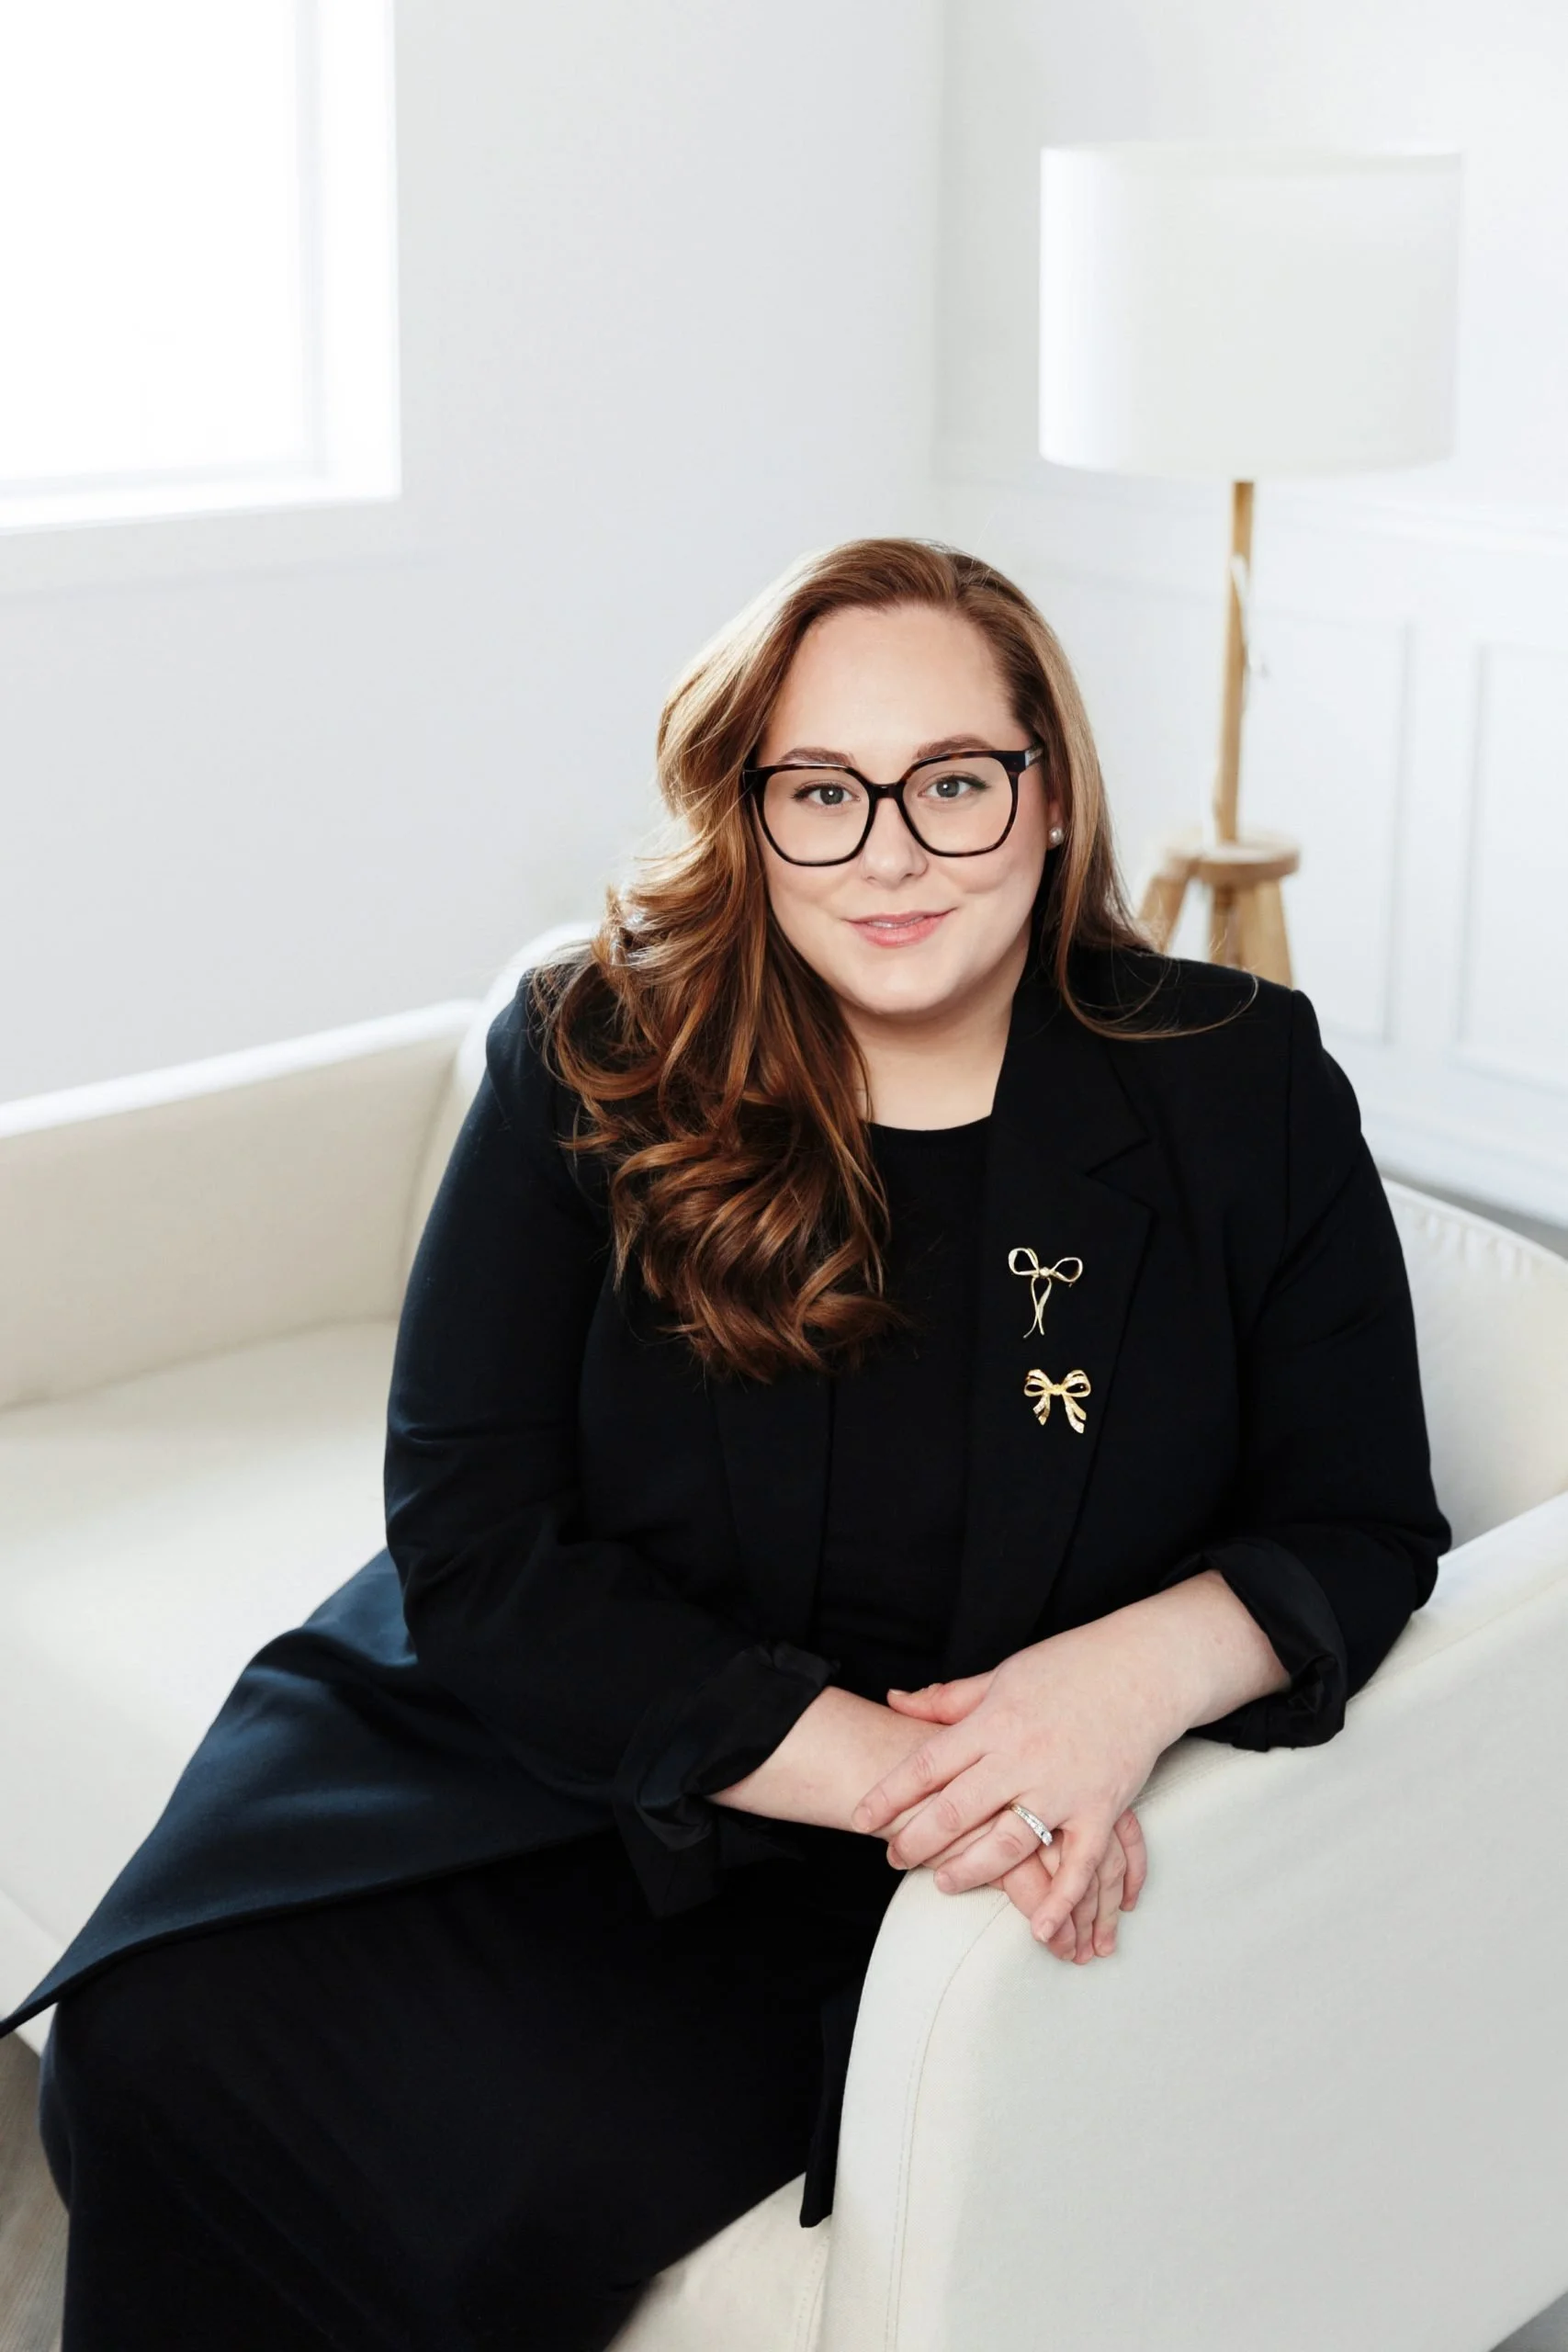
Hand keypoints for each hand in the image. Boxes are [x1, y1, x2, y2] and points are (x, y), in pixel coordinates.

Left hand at [850, 1622, 1169, 1946]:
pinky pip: (1080, 1863)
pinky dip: (1061, 1898)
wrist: (1143, 1666)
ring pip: (1009, 1841)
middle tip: (893, 1856)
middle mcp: (1024, 1757)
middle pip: (958, 1808)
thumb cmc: (1069, 1666)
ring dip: (972, 1869)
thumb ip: (948, 1699)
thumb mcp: (1002, 1674)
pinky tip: (1038, 1928)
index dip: (890, 1794)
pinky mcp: (1102, 1808)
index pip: (928, 1763)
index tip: (861, 1818)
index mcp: (995, 1721)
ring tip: (943, 1883)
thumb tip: (896, 1700)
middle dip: (918, 1838)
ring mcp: (1065, 1786)